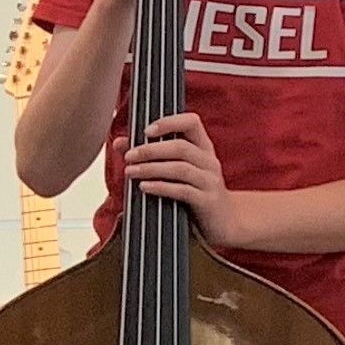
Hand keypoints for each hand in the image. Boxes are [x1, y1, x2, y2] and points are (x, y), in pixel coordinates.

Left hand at [121, 111, 237, 241]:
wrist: (225, 222)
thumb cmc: (196, 192)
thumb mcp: (177, 170)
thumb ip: (150, 155)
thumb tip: (119, 143)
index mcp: (203, 147)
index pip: (191, 122)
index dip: (169, 122)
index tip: (146, 131)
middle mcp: (208, 160)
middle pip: (180, 147)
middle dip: (150, 150)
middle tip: (128, 156)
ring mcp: (209, 181)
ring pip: (180, 168)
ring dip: (152, 168)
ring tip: (130, 171)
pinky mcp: (207, 201)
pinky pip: (183, 191)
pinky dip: (161, 187)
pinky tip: (144, 187)